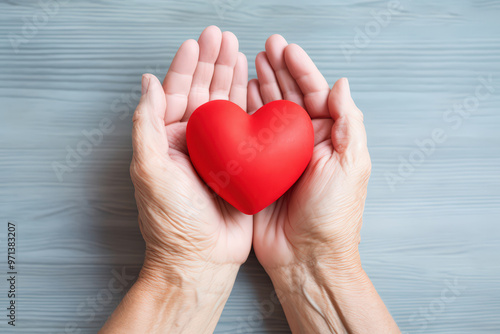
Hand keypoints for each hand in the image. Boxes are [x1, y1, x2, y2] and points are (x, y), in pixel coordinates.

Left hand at [101, 26, 250, 332]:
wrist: (201, 258)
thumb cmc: (173, 220)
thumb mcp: (149, 169)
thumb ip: (147, 124)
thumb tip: (147, 82)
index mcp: (168, 141)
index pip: (176, 93)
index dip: (187, 65)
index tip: (198, 42)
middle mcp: (192, 143)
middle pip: (203, 93)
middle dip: (212, 63)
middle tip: (223, 37)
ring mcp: (217, 152)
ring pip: (225, 106)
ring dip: (231, 78)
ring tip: (239, 52)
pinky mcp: (239, 164)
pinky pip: (246, 128)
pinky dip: (250, 106)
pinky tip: (254, 88)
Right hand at [250, 35, 369, 272]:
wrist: (306, 256)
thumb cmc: (333, 216)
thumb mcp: (351, 165)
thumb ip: (348, 122)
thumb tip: (341, 83)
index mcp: (330, 139)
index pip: (315, 94)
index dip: (301, 69)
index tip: (286, 49)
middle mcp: (305, 144)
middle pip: (290, 98)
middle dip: (278, 71)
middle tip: (265, 48)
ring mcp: (280, 156)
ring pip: (268, 113)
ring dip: (260, 87)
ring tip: (250, 64)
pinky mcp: (258, 170)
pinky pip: (249, 137)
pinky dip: (243, 116)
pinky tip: (238, 99)